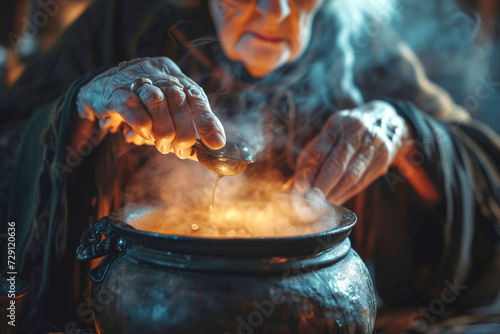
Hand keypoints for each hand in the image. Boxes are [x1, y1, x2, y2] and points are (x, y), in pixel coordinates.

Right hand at [76, 57, 224, 158]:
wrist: (101, 87)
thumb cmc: (142, 103)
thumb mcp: (168, 109)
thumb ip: (187, 125)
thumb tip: (207, 148)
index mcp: (176, 79)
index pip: (196, 97)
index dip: (207, 121)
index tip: (216, 143)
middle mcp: (159, 76)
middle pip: (178, 99)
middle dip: (183, 131)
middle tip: (181, 150)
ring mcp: (136, 81)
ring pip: (156, 100)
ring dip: (163, 129)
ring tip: (163, 145)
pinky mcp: (115, 92)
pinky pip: (130, 106)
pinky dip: (142, 124)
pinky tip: (145, 134)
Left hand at [293, 101, 412, 204]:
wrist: (387, 123)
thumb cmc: (347, 131)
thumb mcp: (329, 133)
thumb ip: (312, 155)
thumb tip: (295, 182)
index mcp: (338, 124)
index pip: (319, 151)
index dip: (307, 173)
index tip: (297, 189)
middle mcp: (357, 133)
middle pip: (336, 167)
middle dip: (319, 189)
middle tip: (307, 204)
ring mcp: (373, 147)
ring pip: (350, 178)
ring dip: (332, 195)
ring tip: (318, 206)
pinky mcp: (382, 162)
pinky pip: (361, 184)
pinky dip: (344, 195)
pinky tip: (334, 201)